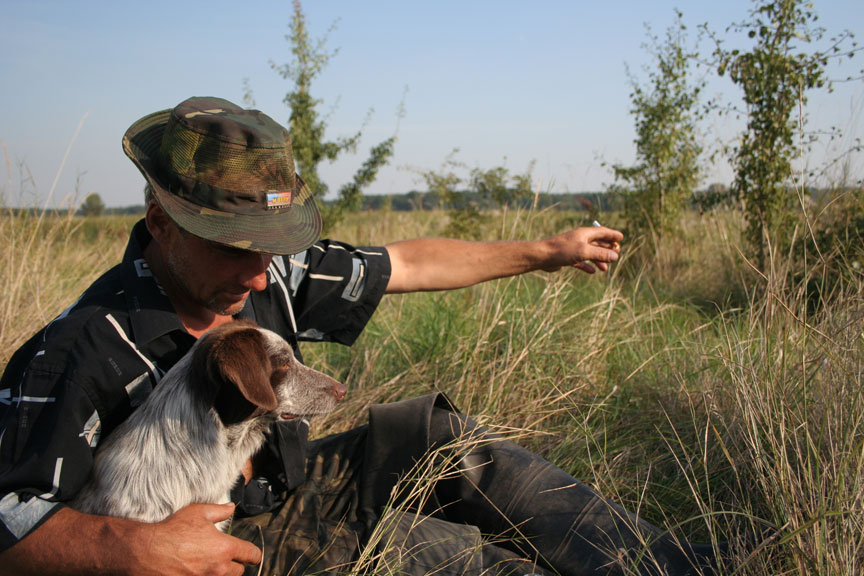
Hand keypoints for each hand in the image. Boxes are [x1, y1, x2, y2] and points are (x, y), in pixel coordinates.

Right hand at [131, 503, 261, 575]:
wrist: (146, 551)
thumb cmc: (172, 530)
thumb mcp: (198, 512)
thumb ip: (219, 511)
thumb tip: (231, 507)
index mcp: (225, 548)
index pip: (252, 555)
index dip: (253, 554)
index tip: (251, 554)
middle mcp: (219, 568)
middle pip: (239, 572)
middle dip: (235, 564)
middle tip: (225, 558)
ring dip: (220, 573)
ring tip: (210, 565)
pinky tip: (197, 571)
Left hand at [540, 226, 622, 273]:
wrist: (542, 256)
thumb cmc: (562, 251)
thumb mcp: (584, 252)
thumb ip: (600, 254)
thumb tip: (615, 256)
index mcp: (584, 233)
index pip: (602, 232)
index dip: (612, 235)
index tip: (621, 237)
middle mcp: (579, 239)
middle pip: (597, 242)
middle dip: (607, 248)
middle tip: (617, 253)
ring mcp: (573, 248)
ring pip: (590, 253)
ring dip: (598, 259)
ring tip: (605, 268)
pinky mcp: (567, 257)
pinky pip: (581, 261)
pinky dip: (587, 266)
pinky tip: (592, 272)